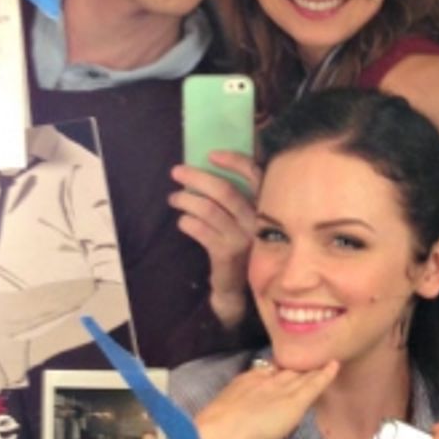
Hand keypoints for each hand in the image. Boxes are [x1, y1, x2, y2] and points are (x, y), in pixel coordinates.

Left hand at [171, 154, 259, 327]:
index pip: (255, 174)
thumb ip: (235, 194)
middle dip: (196, 177)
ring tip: (174, 198)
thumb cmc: (236, 241)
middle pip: (224, 190)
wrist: (236, 284)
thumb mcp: (242, 216)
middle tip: (177, 171)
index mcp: (264, 205)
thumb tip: (205, 164)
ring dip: (185, 200)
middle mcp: (257, 220)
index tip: (210, 154)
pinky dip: (186, 222)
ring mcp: (243, 237)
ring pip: (208, 209)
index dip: (234, 161)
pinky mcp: (227, 253)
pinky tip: (182, 222)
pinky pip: (200, 230)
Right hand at [198, 359, 338, 438]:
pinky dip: (325, 374)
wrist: (222, 436)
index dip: (275, 370)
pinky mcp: (295, 402)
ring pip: (301, 374)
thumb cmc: (214, 432)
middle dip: (296, 364)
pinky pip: (314, 385)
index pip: (265, 370)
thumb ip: (229, 415)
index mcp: (244, 381)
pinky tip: (335, 366)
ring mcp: (281, 389)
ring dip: (313, 367)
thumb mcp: (219, 416)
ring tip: (325, 357)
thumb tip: (226, 421)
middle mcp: (264, 380)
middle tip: (309, 356)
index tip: (282, 368)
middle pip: (285, 369)